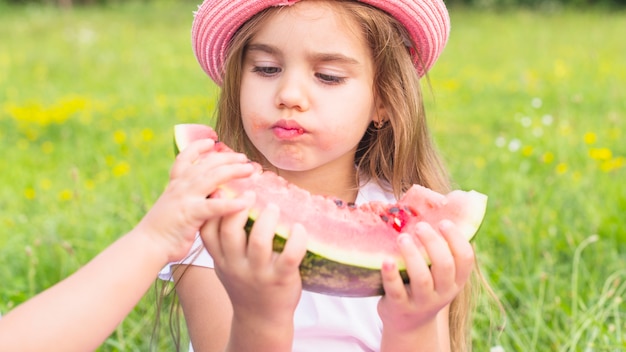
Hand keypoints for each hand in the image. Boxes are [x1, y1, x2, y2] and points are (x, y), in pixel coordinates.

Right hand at [135, 138, 254, 261]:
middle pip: (207, 164)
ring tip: (250, 170)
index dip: (198, 147)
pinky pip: (214, 206)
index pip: (185, 158)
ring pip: (213, 178)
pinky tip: (246, 202)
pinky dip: (231, 204)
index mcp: (175, 184)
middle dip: (228, 158)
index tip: (212, 141)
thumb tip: (206, 196)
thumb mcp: (174, 208)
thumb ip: (188, 199)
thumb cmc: (163, 231)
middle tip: (244, 157)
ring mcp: (185, 198)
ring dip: (234, 171)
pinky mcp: (190, 214)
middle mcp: (180, 186)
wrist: (147, 245)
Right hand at [200, 199, 307, 325]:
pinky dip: (297, 238)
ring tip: (274, 208)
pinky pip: (290, 255)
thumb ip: (223, 243)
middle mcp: (236, 266)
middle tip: (252, 194)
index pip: (208, 232)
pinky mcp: (281, 279)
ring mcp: (259, 274)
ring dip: (268, 219)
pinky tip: (299, 228)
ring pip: (260, 241)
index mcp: (221, 260)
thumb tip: (228, 202)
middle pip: (230, 231)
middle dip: (240, 208)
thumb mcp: (226, 267)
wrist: (261, 320)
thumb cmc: (245, 286)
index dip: (214, 209)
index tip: (224, 191)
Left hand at [377, 220, 474, 332]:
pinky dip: (391, 275)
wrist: (408, 323)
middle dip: (433, 243)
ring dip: (412, 255)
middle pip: (444, 266)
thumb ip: (440, 249)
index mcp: (456, 281)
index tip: (443, 222)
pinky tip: (385, 260)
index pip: (465, 259)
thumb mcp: (437, 273)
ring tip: (402, 237)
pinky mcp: (400, 307)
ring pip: (421, 278)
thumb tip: (437, 206)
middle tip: (420, 226)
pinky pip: (396, 290)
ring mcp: (421, 302)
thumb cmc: (423, 285)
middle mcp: (443, 292)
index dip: (456, 239)